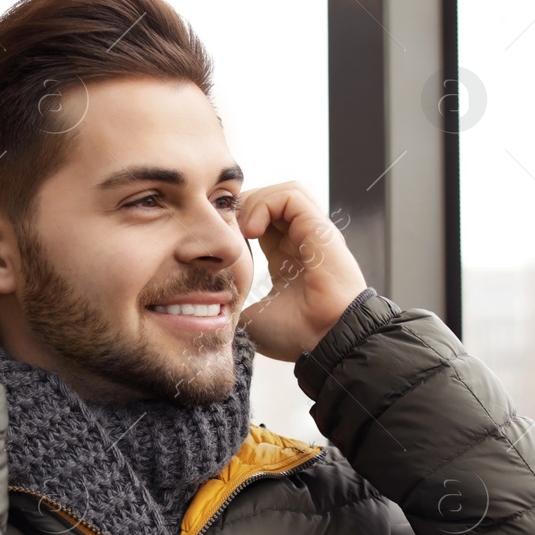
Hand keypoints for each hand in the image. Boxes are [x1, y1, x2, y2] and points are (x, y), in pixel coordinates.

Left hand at [236, 182, 366, 361]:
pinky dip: (267, 203)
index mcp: (286, 258)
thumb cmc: (296, 335)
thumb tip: (209, 307)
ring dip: (255, 202)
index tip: (219, 239)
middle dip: (243, 206)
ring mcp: (312, 232)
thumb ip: (236, 303)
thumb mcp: (253, 316)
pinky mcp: (319, 227)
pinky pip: (292, 195)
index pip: (261, 220)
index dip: (237, 221)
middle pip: (271, 201)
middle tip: (225, 229)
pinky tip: (253, 230)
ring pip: (283, 192)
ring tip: (242, 229)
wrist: (325, 342)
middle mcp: (301, 240)